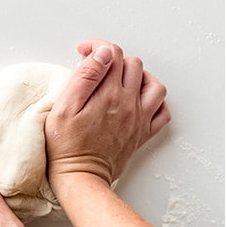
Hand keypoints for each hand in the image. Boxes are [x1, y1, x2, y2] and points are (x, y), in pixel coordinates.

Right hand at [45, 41, 170, 193]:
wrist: (81, 179)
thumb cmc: (66, 146)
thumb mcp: (63, 108)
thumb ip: (85, 77)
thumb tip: (102, 54)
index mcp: (109, 94)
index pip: (112, 53)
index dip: (97, 47)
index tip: (84, 52)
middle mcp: (129, 103)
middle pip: (133, 64)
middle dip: (115, 59)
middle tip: (98, 67)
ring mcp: (139, 118)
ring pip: (154, 84)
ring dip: (140, 76)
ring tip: (121, 80)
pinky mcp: (143, 133)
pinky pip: (163, 112)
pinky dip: (155, 101)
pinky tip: (139, 100)